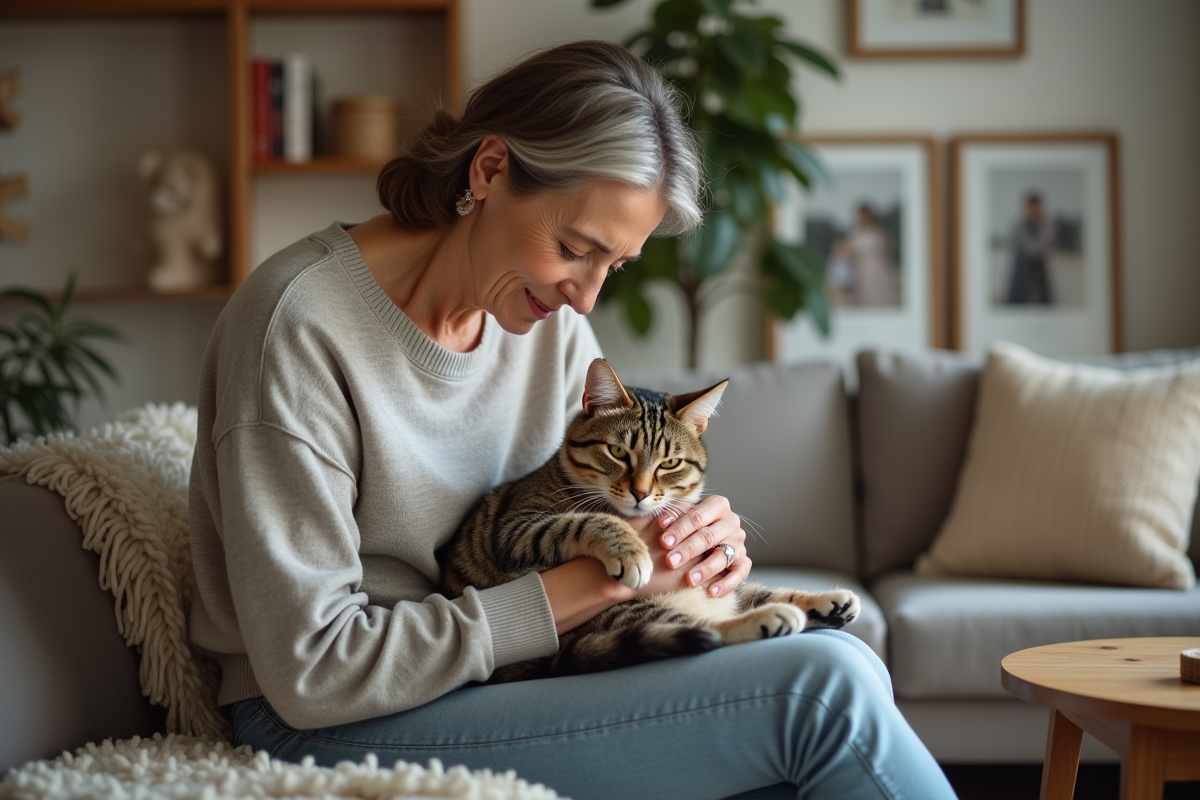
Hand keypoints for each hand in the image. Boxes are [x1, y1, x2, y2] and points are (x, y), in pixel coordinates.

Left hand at [633, 496, 750, 598]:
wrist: (700, 542)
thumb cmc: (686, 527)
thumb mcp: (679, 517)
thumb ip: (672, 516)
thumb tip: (662, 522)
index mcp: (717, 505)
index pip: (698, 516)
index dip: (680, 528)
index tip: (663, 541)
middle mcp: (731, 522)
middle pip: (709, 536)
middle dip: (688, 550)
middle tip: (671, 561)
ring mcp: (739, 543)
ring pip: (724, 556)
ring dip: (706, 569)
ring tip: (689, 580)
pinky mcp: (743, 562)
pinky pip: (739, 574)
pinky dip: (727, 584)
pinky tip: (711, 592)